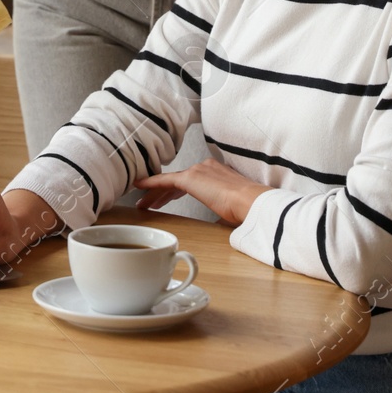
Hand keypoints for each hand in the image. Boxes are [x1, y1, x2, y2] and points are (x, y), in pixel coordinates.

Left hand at [132, 159, 270, 225]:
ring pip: (168, 182)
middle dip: (161, 193)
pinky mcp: (190, 178)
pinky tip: (139, 186)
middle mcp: (205, 168)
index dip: (175, 191)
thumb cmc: (248, 209)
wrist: (252, 202)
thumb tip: (222, 224)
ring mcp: (197, 171)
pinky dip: (151, 183)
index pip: (190, 181)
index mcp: (217, 174)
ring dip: (154, 193)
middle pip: (177, 181)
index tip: (165, 199)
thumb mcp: (233, 211)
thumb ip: (223, 213)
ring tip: (142, 204)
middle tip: (149, 203)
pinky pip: (164, 180)